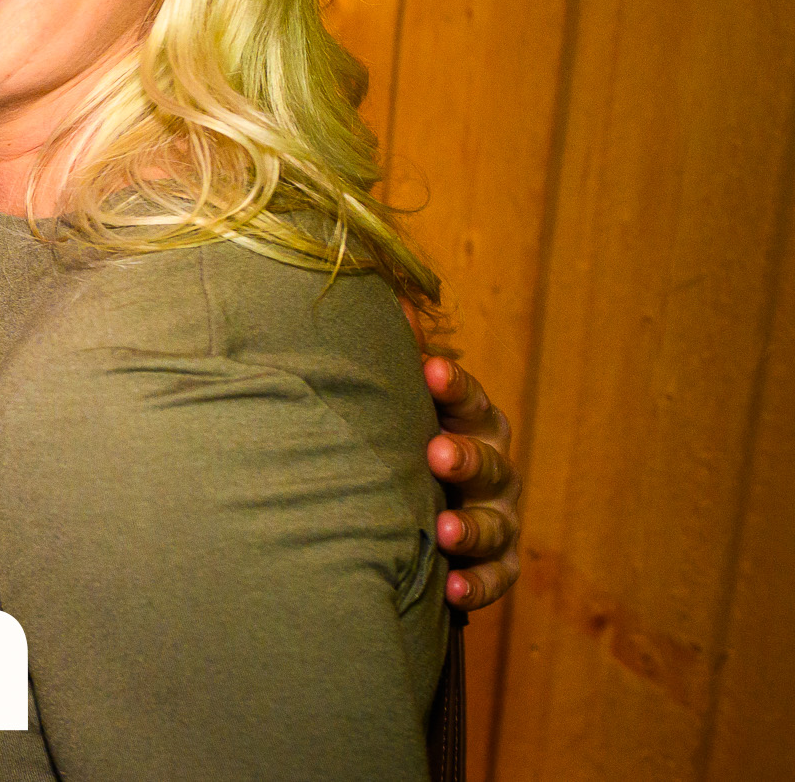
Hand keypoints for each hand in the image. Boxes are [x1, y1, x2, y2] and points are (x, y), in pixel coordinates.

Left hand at [423, 356, 520, 610]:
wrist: (416, 511)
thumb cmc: (406, 442)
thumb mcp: (405, 402)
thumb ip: (400, 356)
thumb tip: (391, 299)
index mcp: (472, 423)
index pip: (469, 400)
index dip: (452, 386)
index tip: (427, 370)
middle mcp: (494, 469)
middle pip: (489, 460)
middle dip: (466, 457)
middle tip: (438, 454)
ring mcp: (500, 519)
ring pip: (495, 524)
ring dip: (472, 527)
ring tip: (446, 531)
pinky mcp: (497, 566)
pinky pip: (494, 579)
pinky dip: (475, 585)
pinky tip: (451, 590)